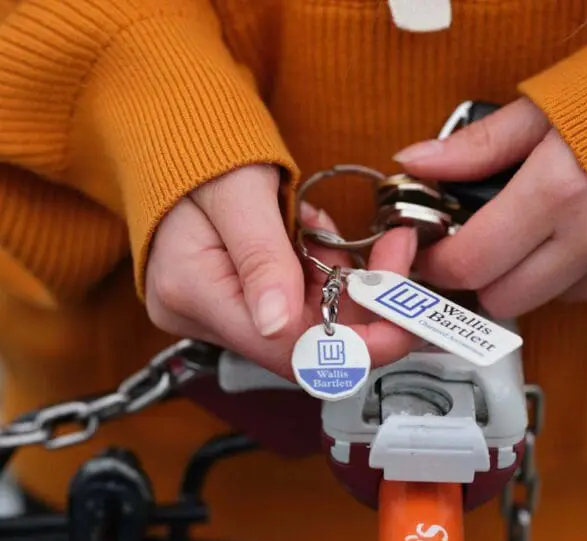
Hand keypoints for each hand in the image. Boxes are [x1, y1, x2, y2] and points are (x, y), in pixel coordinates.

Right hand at [145, 165, 417, 377]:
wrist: (176, 134)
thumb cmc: (199, 151)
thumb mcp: (239, 193)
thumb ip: (262, 258)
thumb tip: (278, 326)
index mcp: (193, 294)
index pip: (288, 351)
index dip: (357, 343)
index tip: (402, 313)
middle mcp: (204, 316)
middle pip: (306, 341)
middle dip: (358, 301)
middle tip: (389, 251)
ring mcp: (221, 310)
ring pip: (309, 321)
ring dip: (340, 280)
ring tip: (326, 229)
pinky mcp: (238, 299)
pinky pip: (298, 302)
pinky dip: (322, 273)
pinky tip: (312, 237)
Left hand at [394, 97, 586, 317]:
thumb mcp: (551, 104)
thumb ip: (478, 145)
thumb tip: (416, 162)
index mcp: (557, 191)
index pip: (470, 263)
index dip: (438, 262)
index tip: (431, 248)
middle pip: (504, 299)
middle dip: (482, 275)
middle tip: (484, 238)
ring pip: (550, 301)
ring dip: (534, 275)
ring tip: (549, 225)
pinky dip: (581, 276)